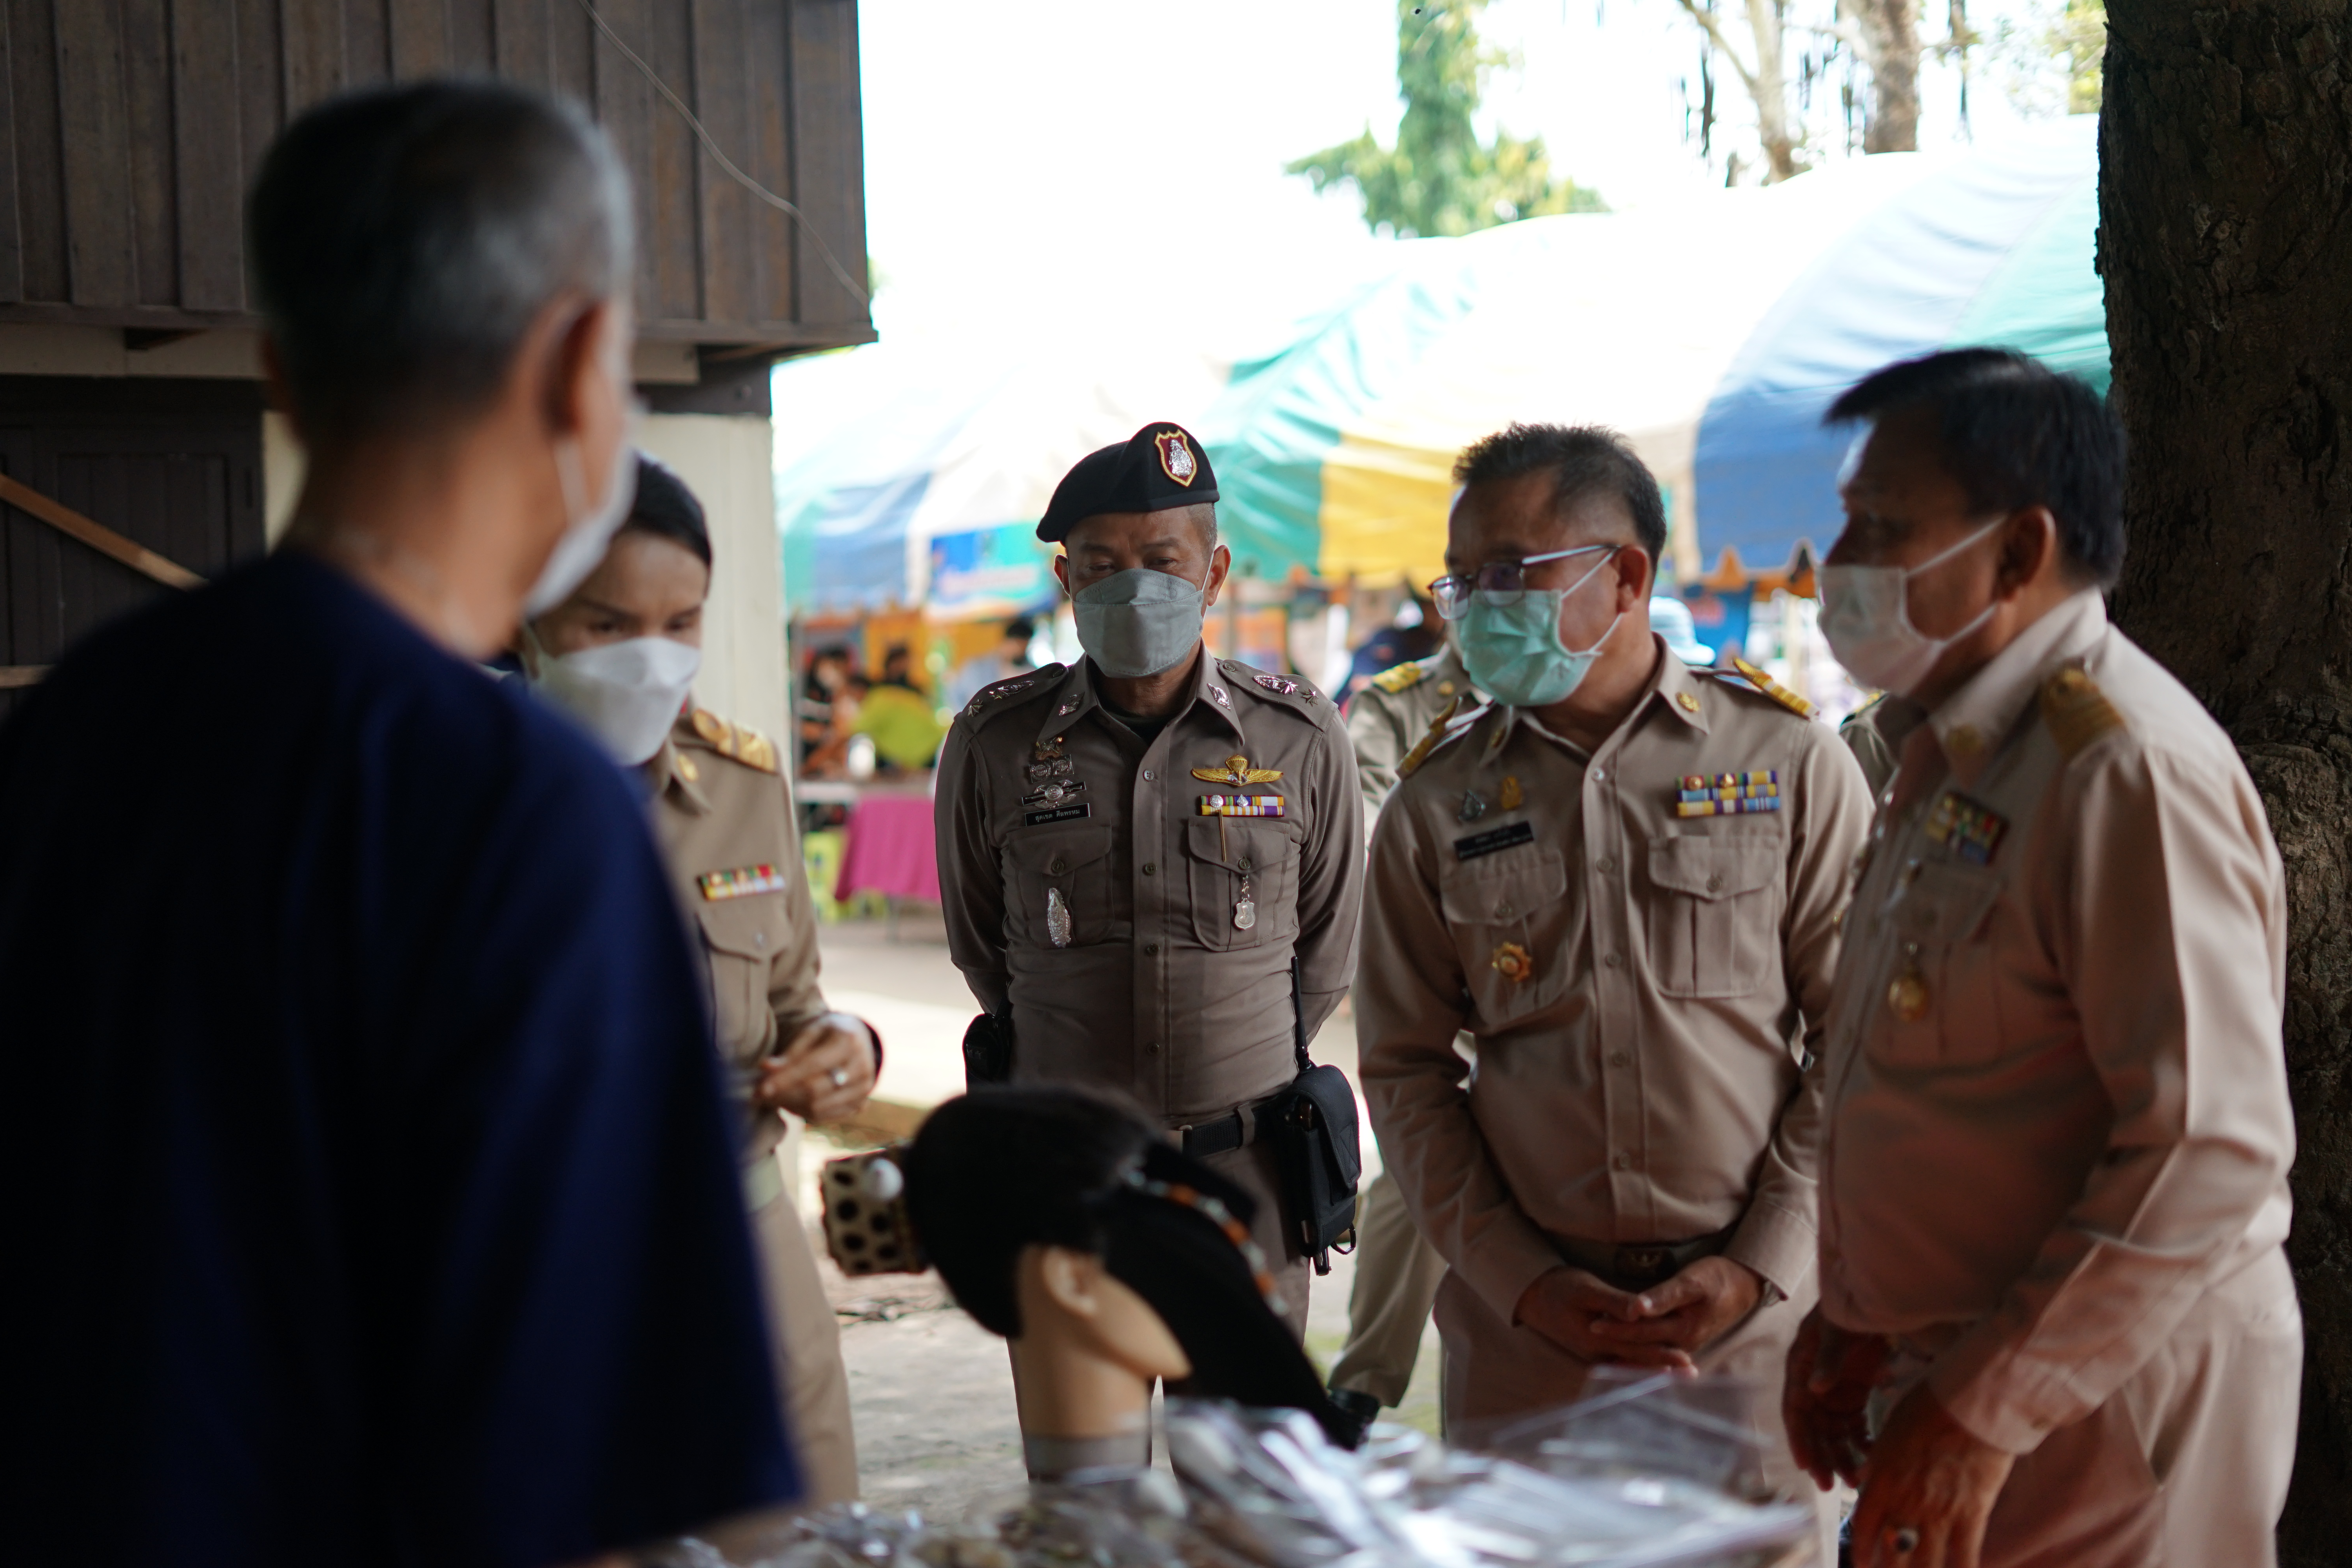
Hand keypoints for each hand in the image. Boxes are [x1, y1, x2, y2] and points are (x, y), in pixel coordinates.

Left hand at [753, 1018, 875, 1124]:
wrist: (860, 1040)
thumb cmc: (829, 1033)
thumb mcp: (812, 1032)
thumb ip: (790, 1052)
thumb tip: (765, 1068)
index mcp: (849, 1041)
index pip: (813, 1065)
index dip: (785, 1078)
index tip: (761, 1087)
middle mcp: (862, 1067)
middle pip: (816, 1090)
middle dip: (783, 1095)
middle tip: (759, 1095)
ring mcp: (864, 1088)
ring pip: (819, 1107)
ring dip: (790, 1105)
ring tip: (772, 1097)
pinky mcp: (861, 1103)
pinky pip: (826, 1117)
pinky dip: (803, 1113)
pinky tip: (789, 1102)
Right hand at [1513, 1266, 1694, 1369]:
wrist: (1533, 1296)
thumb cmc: (1560, 1288)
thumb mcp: (1586, 1289)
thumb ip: (1614, 1302)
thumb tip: (1640, 1311)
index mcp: (1597, 1339)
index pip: (1637, 1350)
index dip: (1663, 1355)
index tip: (1687, 1362)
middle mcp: (1596, 1353)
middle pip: (1637, 1362)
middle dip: (1665, 1367)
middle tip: (1692, 1373)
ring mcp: (1593, 1353)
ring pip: (1630, 1364)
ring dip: (1654, 1368)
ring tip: (1679, 1373)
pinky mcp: (1592, 1349)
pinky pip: (1620, 1360)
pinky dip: (1638, 1364)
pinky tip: (1649, 1366)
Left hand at [1586, 1256, 1764, 1356]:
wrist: (1745, 1284)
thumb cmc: (1718, 1277)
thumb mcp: (1692, 1282)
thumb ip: (1664, 1296)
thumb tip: (1636, 1309)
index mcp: (1683, 1329)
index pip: (1641, 1331)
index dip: (1616, 1328)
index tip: (1592, 1324)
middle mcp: (1684, 1342)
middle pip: (1643, 1345)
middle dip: (1616, 1343)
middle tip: (1588, 1337)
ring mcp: (1686, 1342)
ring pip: (1650, 1350)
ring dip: (1627, 1350)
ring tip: (1600, 1348)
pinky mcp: (1687, 1338)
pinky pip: (1659, 1347)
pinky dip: (1642, 1349)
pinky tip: (1626, 1349)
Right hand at [1783, 1307, 1891, 1489]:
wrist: (1875, 1297)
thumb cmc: (1849, 1309)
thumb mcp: (1836, 1329)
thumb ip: (1827, 1357)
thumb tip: (1815, 1388)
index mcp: (1800, 1368)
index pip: (1795, 1410)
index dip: (1799, 1439)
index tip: (1806, 1466)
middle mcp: (1813, 1385)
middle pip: (1813, 1429)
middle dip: (1822, 1458)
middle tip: (1833, 1486)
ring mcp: (1834, 1392)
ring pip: (1833, 1433)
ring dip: (1842, 1456)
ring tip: (1857, 1480)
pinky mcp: (1853, 1395)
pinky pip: (1853, 1426)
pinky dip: (1862, 1442)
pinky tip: (1873, 1456)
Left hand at [1848, 1385, 2014, 1567]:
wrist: (1970, 1405)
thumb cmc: (1927, 1409)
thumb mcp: (1889, 1434)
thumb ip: (1877, 1466)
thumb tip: (1866, 1482)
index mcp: (1882, 1481)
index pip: (1865, 1529)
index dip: (1861, 1553)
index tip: (1860, 1564)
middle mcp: (1906, 1503)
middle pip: (1892, 1554)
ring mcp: (1939, 1513)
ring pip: (1925, 1564)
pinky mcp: (1971, 1515)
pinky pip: (1964, 1558)